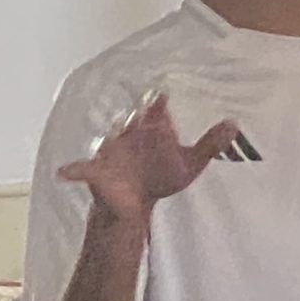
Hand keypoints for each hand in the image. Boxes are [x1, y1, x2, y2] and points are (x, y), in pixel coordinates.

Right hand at [60, 95, 239, 225]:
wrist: (134, 205)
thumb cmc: (160, 177)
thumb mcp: (189, 164)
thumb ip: (210, 144)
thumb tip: (235, 123)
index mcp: (151, 131)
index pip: (156, 112)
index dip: (159, 104)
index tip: (164, 95)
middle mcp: (130, 136)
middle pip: (132, 124)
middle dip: (136, 120)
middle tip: (141, 113)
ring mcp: (112, 152)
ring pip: (110, 141)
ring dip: (111, 139)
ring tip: (111, 134)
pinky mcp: (97, 172)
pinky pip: (81, 169)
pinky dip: (72, 170)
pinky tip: (63, 172)